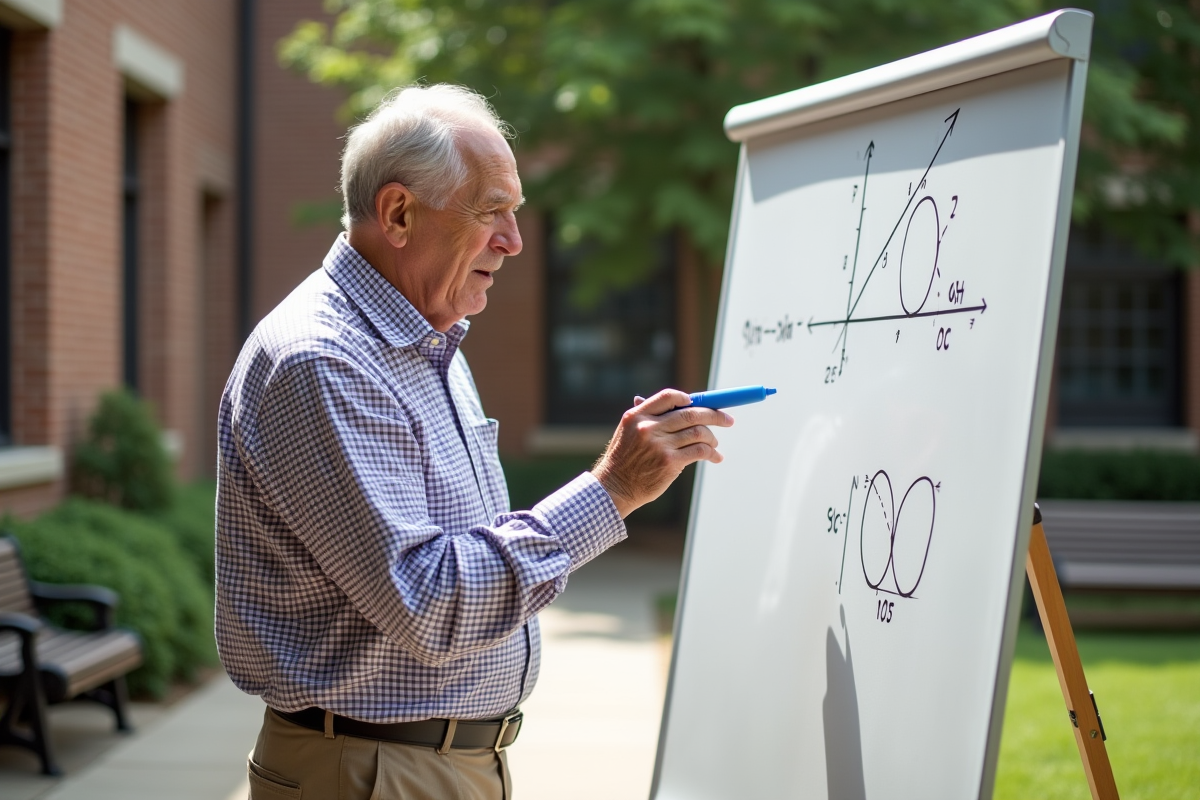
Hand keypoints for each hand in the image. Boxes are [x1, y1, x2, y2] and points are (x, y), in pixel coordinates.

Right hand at [591, 389, 733, 517]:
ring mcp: (660, 444)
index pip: (669, 397)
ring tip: (715, 444)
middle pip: (690, 413)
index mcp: (637, 416)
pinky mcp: (670, 462)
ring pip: (699, 432)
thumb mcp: (628, 432)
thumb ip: (648, 416)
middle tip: (728, 420)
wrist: (615, 488)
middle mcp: (649, 427)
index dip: (690, 399)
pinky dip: (712, 453)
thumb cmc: (624, 459)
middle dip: (714, 415)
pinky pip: (700, 451)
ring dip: (712, 438)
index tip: (702, 404)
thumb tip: (677, 401)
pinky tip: (715, 457)